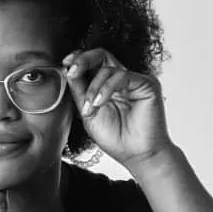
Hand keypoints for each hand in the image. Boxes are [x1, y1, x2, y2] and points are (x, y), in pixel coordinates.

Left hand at [63, 48, 172, 169]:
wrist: (137, 156)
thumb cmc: (115, 138)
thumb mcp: (88, 113)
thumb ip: (80, 92)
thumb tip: (68, 71)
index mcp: (108, 85)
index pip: (93, 63)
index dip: (79, 59)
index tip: (65, 64)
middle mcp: (122, 80)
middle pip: (102, 55)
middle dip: (83, 60)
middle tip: (72, 69)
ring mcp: (135, 81)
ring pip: (108, 68)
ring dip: (93, 87)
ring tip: (89, 108)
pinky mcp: (147, 84)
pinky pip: (122, 76)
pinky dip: (106, 88)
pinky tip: (99, 103)